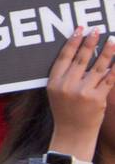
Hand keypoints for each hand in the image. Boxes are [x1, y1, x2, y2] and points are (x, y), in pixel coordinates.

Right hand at [45, 28, 114, 161]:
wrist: (72, 134)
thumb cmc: (65, 112)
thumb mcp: (56, 92)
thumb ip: (64, 76)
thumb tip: (79, 55)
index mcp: (54, 82)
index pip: (64, 56)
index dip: (72, 41)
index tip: (79, 29)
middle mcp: (68, 85)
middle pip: (82, 58)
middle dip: (90, 42)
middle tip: (97, 30)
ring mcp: (83, 92)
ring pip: (98, 67)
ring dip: (107, 52)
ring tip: (112, 41)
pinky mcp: (97, 98)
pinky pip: (109, 79)